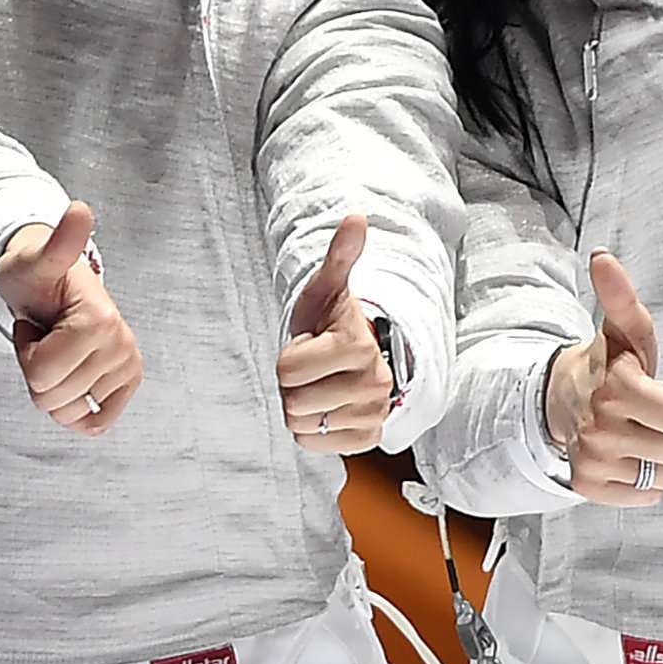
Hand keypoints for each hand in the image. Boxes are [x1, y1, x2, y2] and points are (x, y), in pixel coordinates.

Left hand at [0, 203, 143, 432]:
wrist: (53, 284)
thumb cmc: (36, 276)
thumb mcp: (35, 261)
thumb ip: (59, 243)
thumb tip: (79, 211)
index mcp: (100, 322)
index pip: (42, 373)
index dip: (26, 352)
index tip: (36, 325)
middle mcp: (121, 346)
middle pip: (51, 396)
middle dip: (36, 369)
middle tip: (45, 336)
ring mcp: (127, 366)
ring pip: (67, 413)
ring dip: (51, 384)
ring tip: (55, 348)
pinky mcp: (128, 383)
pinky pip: (96, 423)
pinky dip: (75, 411)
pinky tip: (72, 379)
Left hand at [279, 216, 391, 455]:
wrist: (357, 357)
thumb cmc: (332, 322)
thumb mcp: (328, 288)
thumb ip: (339, 256)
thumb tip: (355, 218)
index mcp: (358, 345)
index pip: (288, 369)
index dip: (288, 358)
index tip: (309, 346)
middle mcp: (374, 383)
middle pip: (294, 402)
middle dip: (293, 386)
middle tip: (312, 370)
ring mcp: (373, 413)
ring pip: (301, 425)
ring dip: (301, 408)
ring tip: (319, 386)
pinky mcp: (367, 438)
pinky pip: (314, 445)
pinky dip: (312, 432)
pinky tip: (326, 409)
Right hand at [544, 251, 662, 506]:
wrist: (561, 399)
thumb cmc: (608, 364)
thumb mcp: (625, 331)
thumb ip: (621, 296)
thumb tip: (602, 256)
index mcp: (618, 387)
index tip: (655, 392)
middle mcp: (602, 427)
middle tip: (647, 416)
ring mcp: (593, 460)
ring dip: (662, 460)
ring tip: (638, 437)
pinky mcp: (588, 486)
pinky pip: (646, 497)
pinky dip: (643, 482)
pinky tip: (626, 458)